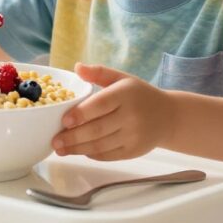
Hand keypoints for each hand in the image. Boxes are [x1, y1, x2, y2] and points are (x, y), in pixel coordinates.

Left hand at [52, 62, 174, 160]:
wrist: (168, 116)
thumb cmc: (139, 94)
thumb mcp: (121, 78)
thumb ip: (99, 72)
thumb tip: (77, 67)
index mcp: (126, 94)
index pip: (100, 105)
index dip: (81, 114)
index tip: (64, 121)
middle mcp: (131, 116)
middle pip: (97, 129)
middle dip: (73, 137)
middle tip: (54, 140)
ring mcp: (134, 136)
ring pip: (101, 145)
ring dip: (78, 149)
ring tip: (60, 149)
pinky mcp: (134, 151)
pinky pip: (109, 155)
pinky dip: (92, 154)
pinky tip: (79, 151)